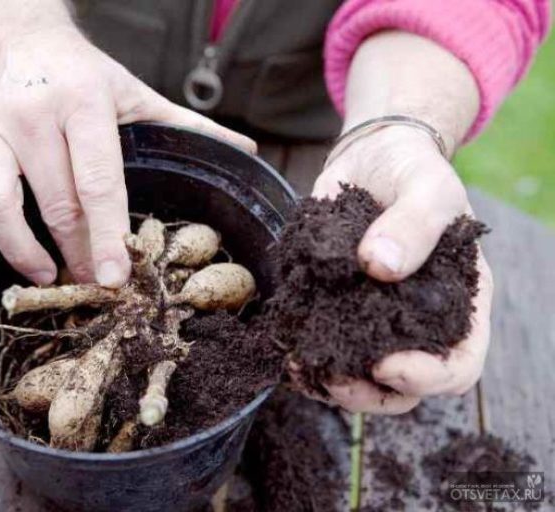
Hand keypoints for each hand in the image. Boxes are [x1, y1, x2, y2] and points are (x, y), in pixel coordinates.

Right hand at [0, 25, 255, 286]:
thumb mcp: (138, 93)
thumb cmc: (88, 75)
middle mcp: (31, 118)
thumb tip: (247, 153)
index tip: (116, 277)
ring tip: (49, 275)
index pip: (97, 182)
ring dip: (22, 252)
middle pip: (54, 203)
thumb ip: (189, 126)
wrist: (22, 37)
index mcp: (83, 104)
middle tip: (94, 286)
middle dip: (77, 253)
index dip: (108, 235)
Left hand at [312, 125, 492, 413]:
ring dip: (328, 382)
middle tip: (333, 379)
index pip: (458, 363)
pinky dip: (305, 357)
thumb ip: (415, 223)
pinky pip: (324, 346)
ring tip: (299, 366)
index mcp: (458, 303)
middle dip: (368, 394)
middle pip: (404, 388)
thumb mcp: (428, 187)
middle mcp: (417, 322)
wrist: (373, 157)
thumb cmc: (414, 172)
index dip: (428, 377)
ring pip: (359, 377)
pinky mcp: (337, 307)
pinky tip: (285, 349)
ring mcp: (375, 319)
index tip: (387, 364)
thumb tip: (380, 266)